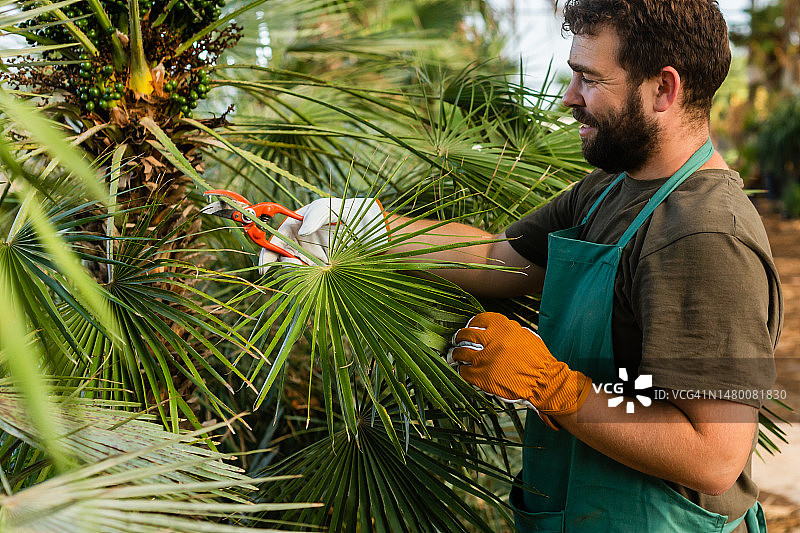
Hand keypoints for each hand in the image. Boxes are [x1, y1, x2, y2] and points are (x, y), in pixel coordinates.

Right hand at [258, 197, 387, 272]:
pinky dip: (310, 281)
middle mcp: (299, 243)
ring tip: (312, 271)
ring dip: (298, 275)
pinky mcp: (322, 268)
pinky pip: (311, 277)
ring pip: (296, 270)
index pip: (275, 239)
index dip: (267, 252)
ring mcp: (310, 256)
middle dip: (284, 266)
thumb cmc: (346, 210)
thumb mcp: (330, 207)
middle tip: (296, 267)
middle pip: (282, 258)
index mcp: (295, 226)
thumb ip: (316, 215)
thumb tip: (302, 231)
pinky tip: (318, 279)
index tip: (266, 266)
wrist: (370, 225)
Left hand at [448, 312, 591, 423]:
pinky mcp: (482, 377)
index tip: (470, 326)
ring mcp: (485, 359)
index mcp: (503, 328)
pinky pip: (464, 371)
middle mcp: (492, 341)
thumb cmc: (537, 358)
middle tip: (456, 339)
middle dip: (459, 337)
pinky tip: (463, 370)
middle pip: (465, 334)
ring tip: (454, 355)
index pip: (480, 319)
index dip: (472, 323)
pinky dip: (462, 370)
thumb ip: (507, 329)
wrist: (544, 381)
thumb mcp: (524, 335)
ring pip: (461, 353)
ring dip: (455, 354)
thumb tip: (491, 327)